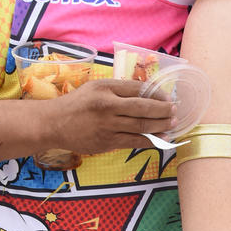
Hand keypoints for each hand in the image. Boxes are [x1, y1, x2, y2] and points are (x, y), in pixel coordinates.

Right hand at [33, 77, 171, 157]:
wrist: (54, 124)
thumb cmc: (77, 104)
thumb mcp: (96, 87)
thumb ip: (119, 89)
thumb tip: (146, 93)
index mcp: (105, 88)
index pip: (138, 90)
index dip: (157, 95)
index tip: (169, 99)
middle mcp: (107, 106)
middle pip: (143, 108)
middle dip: (164, 111)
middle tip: (176, 111)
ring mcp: (108, 126)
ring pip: (141, 126)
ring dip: (161, 126)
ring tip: (173, 125)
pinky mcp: (107, 142)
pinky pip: (134, 142)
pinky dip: (150, 141)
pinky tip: (161, 139)